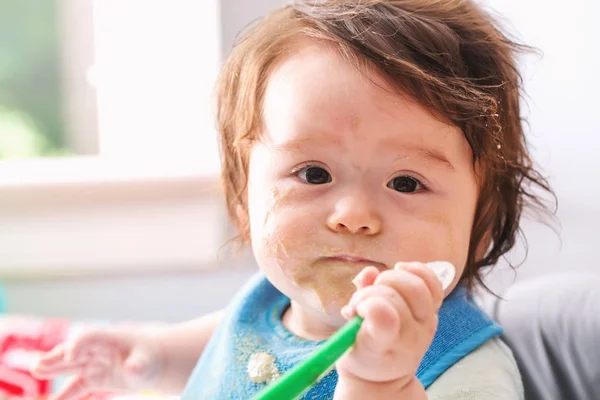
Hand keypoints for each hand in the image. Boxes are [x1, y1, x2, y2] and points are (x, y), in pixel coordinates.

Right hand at [31, 325, 164, 399]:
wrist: (152, 363)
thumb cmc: (149, 357)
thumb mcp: (147, 361)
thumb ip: (138, 365)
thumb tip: (132, 369)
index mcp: (109, 339)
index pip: (89, 337)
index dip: (79, 344)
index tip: (70, 355)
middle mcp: (97, 351)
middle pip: (73, 352)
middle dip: (56, 358)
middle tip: (39, 366)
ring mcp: (93, 365)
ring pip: (70, 369)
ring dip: (54, 372)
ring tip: (38, 372)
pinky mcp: (93, 380)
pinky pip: (77, 389)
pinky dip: (66, 396)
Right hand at [336, 261, 453, 385]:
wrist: (385, 373)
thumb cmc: (364, 355)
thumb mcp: (348, 342)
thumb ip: (356, 308)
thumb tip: (369, 272)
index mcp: (387, 345)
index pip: (387, 318)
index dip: (369, 305)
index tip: (354, 311)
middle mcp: (412, 334)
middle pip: (396, 296)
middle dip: (374, 290)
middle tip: (360, 302)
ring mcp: (426, 321)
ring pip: (417, 286)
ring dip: (392, 279)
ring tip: (379, 286)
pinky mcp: (432, 309)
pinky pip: (433, 283)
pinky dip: (416, 270)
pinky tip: (400, 270)